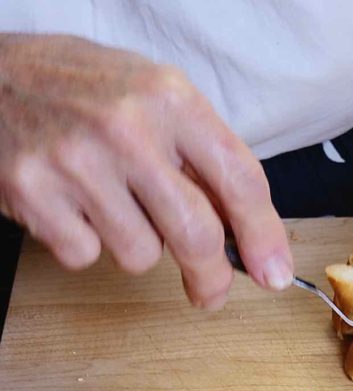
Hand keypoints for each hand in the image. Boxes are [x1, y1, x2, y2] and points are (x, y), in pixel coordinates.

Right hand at [0, 35, 291, 308]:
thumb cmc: (85, 89)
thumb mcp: (155, 98)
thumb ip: (203, 156)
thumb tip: (249, 233)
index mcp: (170, 98)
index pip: (239, 179)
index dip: (264, 236)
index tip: (274, 272)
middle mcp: (127, 128)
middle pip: (195, 233)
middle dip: (211, 276)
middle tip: (211, 292)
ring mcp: (75, 161)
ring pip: (139, 254)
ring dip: (135, 244)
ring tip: (112, 202)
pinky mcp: (30, 192)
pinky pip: (85, 255)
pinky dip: (83, 242)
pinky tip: (72, 204)